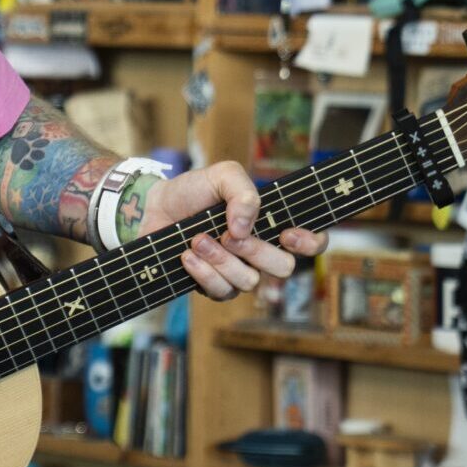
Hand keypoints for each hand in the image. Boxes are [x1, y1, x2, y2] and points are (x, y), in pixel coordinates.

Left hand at [136, 161, 326, 301]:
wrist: (153, 207)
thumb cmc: (193, 191)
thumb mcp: (222, 175)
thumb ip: (243, 192)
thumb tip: (245, 228)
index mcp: (272, 224)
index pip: (312, 243)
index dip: (311, 243)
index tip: (288, 234)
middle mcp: (260, 252)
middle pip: (283, 268)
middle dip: (255, 251)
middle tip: (228, 234)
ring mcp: (238, 272)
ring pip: (249, 282)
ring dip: (221, 260)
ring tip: (198, 239)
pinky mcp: (213, 286)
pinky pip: (221, 291)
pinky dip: (204, 272)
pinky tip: (188, 255)